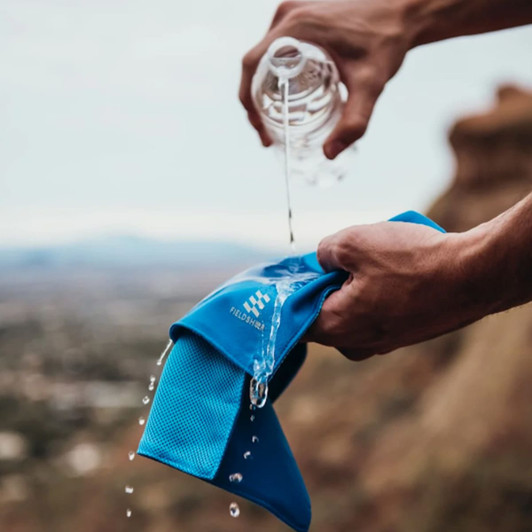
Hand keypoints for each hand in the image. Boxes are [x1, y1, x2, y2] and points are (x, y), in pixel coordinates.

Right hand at [239, 0, 414, 157]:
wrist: (404, 11)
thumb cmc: (387, 40)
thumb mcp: (370, 85)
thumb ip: (354, 122)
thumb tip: (329, 153)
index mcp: (296, 27)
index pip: (252, 65)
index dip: (248, 101)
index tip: (261, 129)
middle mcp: (288, 15)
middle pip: (255, 63)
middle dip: (256, 101)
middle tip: (268, 131)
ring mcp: (293, 12)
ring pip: (265, 56)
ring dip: (264, 87)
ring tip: (276, 118)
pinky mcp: (302, 15)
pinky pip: (277, 47)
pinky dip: (275, 72)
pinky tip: (288, 94)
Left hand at [305, 220, 488, 359]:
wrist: (474, 276)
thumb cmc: (413, 261)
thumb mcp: (354, 241)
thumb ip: (324, 251)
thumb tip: (322, 260)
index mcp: (336, 327)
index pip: (294, 316)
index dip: (292, 291)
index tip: (295, 272)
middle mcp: (356, 343)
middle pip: (323, 311)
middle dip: (326, 283)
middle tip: (340, 257)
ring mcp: (382, 342)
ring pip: (350, 309)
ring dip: (353, 284)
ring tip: (374, 260)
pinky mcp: (402, 333)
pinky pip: (374, 311)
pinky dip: (375, 291)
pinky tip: (393, 270)